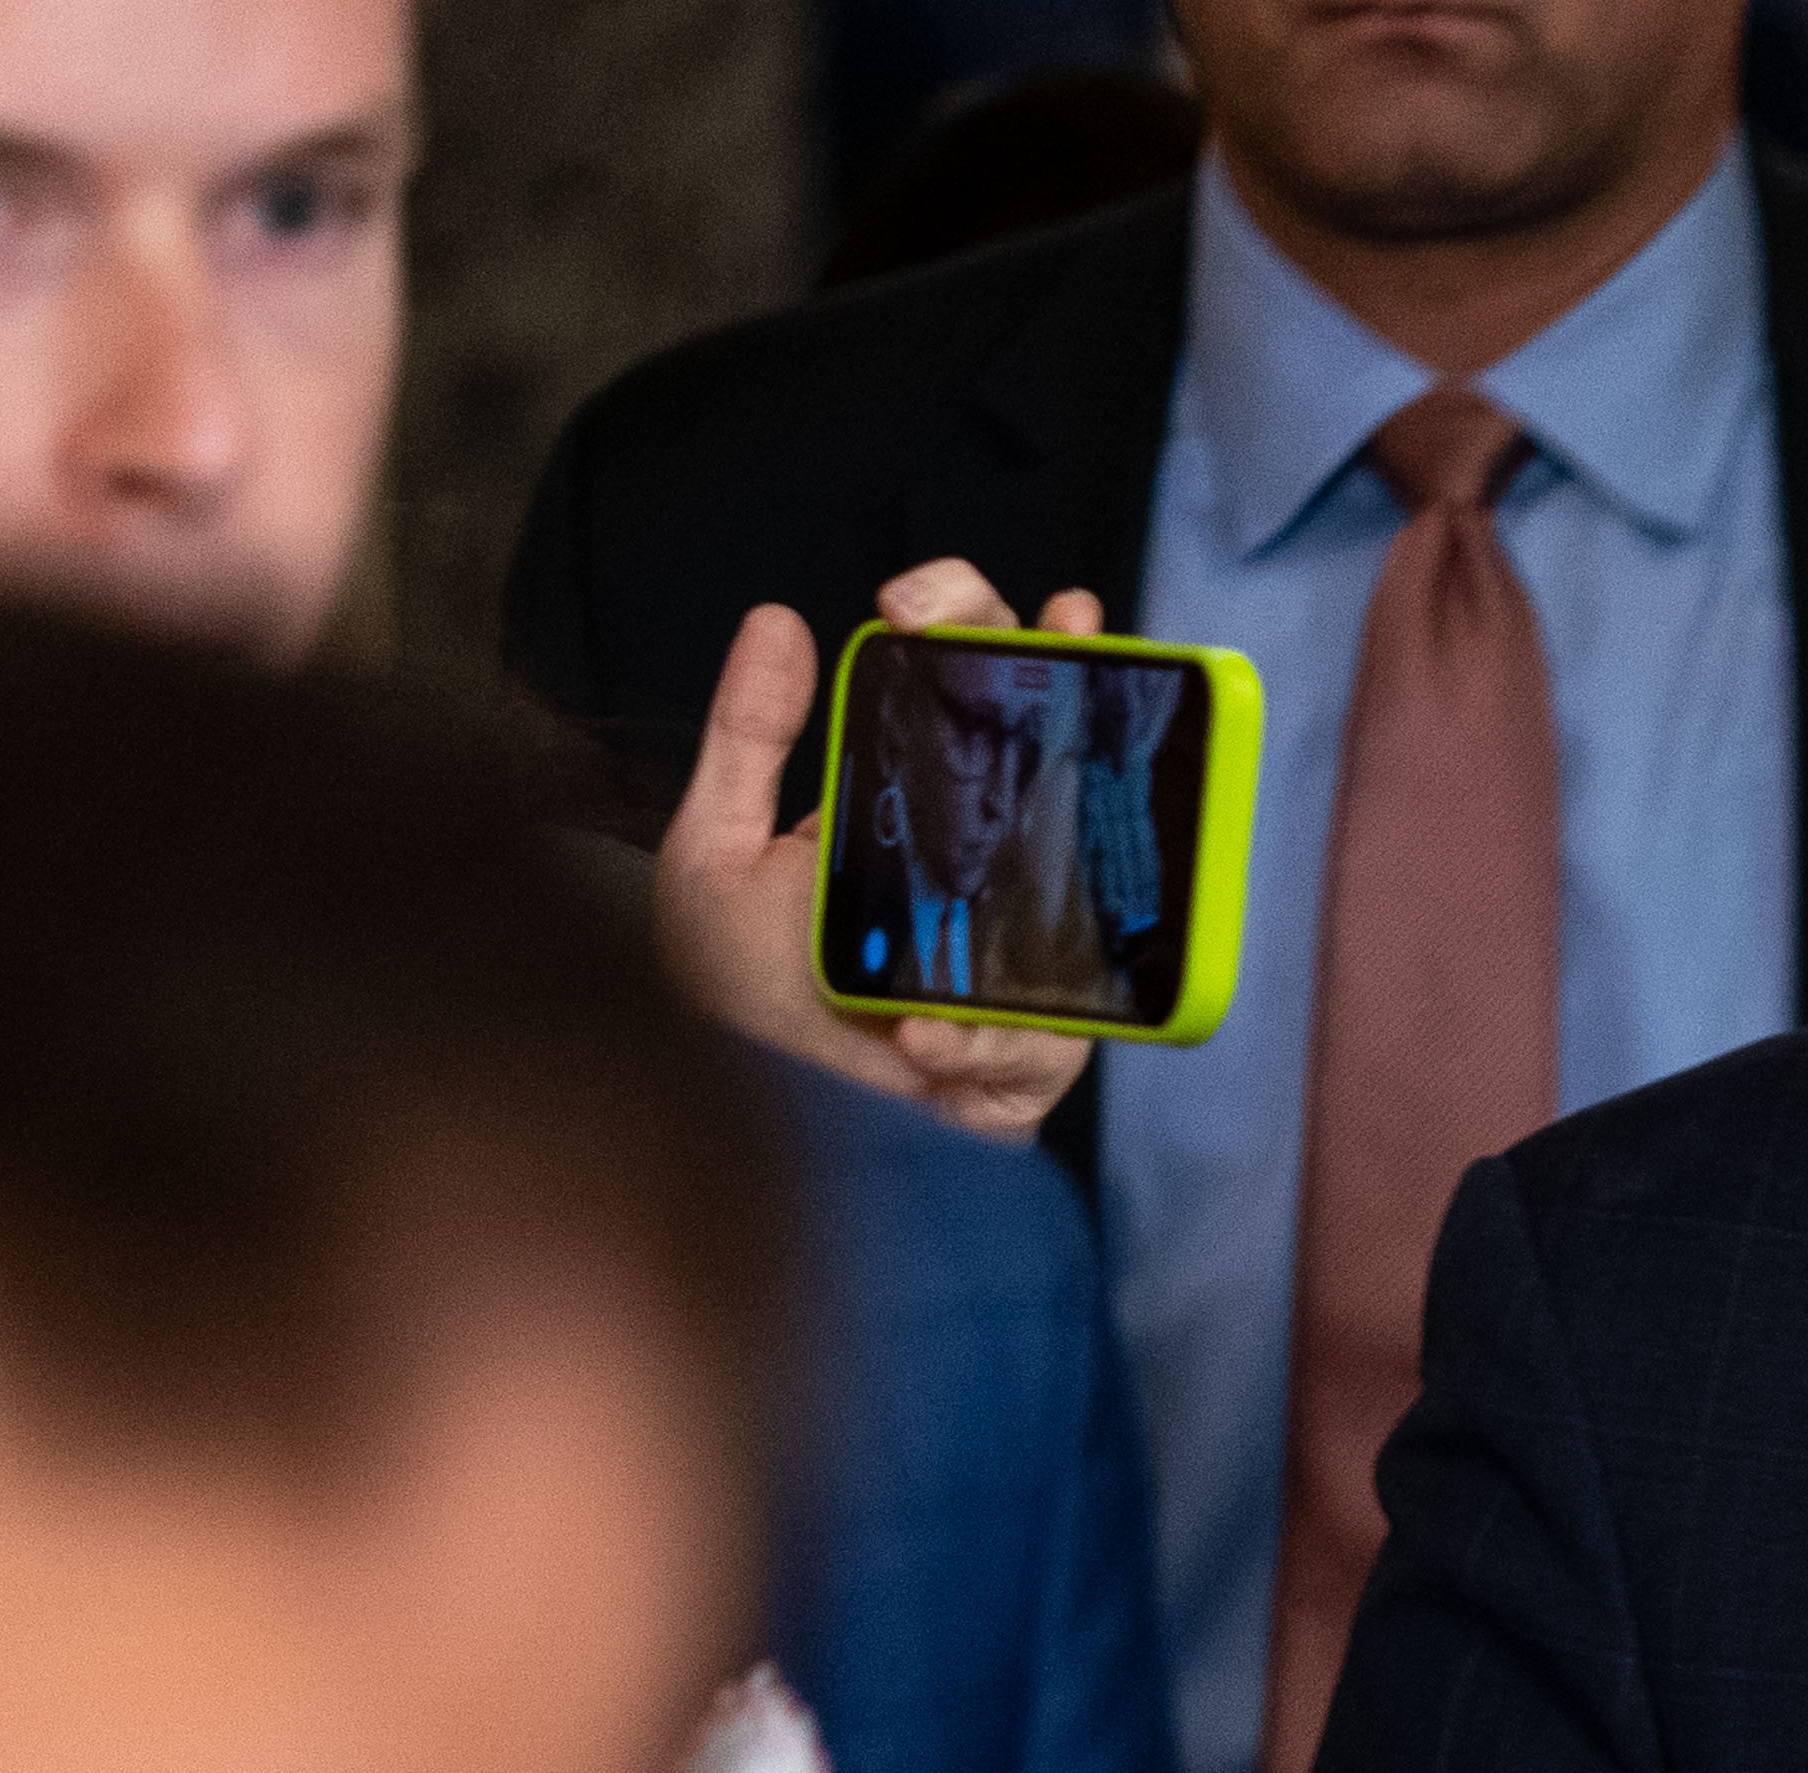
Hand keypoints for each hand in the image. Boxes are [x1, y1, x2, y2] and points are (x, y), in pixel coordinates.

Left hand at [656, 564, 1105, 1144]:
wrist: (767, 1132)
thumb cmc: (743, 1003)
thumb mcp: (715, 856)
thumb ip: (747, 740)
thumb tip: (778, 618)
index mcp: (913, 804)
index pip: (960, 688)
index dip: (965, 621)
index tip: (916, 606)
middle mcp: (986, 865)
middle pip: (1054, 742)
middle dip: (1067, 670)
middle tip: (1057, 631)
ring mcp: (1027, 953)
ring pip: (1092, 873)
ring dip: (1069, 834)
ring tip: (1026, 808)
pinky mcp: (1038, 1050)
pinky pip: (1044, 1026)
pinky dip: (981, 1036)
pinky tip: (919, 1036)